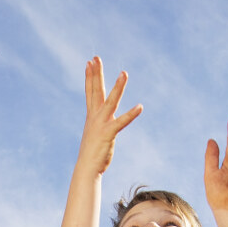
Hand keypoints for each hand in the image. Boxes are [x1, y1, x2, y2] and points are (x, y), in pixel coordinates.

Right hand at [76, 57, 141, 175]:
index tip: (89, 62)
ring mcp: (101, 124)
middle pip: (96, 91)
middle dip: (96, 73)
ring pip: (111, 101)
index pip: (90, 92)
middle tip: (96, 57)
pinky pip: (122, 122)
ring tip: (124, 73)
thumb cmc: (92, 154)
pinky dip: (131, 114)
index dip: (90, 77)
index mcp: (92, 116)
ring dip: (118, 87)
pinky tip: (140, 107)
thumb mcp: (95, 135)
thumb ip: (99, 126)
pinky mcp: (108, 133)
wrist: (87, 169)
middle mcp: (95, 117)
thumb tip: (101, 125)